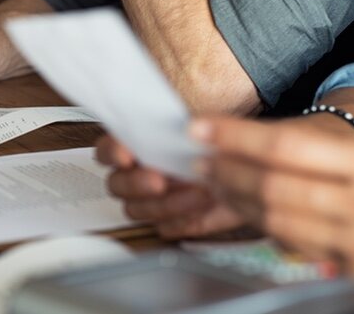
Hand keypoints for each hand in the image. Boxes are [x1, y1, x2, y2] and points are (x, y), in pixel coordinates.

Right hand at [95, 135, 244, 238]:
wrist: (246, 168)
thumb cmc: (219, 144)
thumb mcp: (206, 125)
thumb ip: (188, 126)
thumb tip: (185, 128)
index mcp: (135, 145)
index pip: (107, 150)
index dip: (112, 153)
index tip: (127, 156)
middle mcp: (136, 175)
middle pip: (116, 185)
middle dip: (136, 183)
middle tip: (159, 180)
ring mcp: (150, 201)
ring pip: (137, 210)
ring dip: (166, 203)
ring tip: (197, 191)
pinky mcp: (171, 222)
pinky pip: (164, 228)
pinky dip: (183, 220)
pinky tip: (203, 208)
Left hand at [192, 117, 353, 299]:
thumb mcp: (351, 147)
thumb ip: (299, 144)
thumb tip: (230, 138)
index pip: (285, 146)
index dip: (234, 136)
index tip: (199, 129)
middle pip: (273, 186)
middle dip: (227, 172)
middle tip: (202, 161)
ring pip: (275, 220)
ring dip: (235, 200)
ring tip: (217, 185)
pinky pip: (292, 246)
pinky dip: (262, 225)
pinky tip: (247, 210)